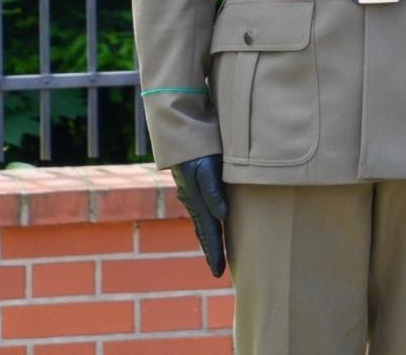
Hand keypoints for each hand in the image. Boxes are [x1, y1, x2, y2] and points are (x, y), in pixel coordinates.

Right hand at [171, 154, 227, 276]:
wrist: (182, 133)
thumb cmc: (198, 150)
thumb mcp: (206, 169)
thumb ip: (213, 192)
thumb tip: (222, 216)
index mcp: (196, 201)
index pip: (209, 233)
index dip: (215, 252)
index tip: (219, 272)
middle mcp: (193, 201)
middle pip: (204, 231)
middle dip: (211, 250)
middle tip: (218, 270)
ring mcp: (193, 193)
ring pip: (203, 221)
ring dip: (210, 237)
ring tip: (217, 252)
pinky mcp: (196, 184)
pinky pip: (204, 209)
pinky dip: (209, 221)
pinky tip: (215, 222)